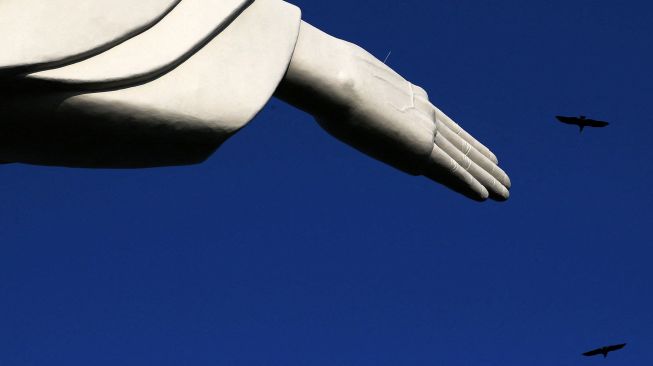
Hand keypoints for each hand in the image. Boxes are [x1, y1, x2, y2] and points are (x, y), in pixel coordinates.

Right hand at [314, 44, 509, 200]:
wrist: (338, 80)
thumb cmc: (331, 83)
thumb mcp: (348, 89)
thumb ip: (354, 100)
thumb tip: (333, 104)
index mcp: (410, 97)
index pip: (444, 124)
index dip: (463, 138)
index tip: (479, 148)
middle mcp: (424, 114)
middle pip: (459, 142)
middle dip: (481, 160)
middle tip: (501, 173)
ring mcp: (424, 131)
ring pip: (462, 159)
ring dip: (485, 177)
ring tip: (505, 190)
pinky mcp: (419, 149)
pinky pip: (450, 171)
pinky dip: (468, 184)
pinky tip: (485, 196)